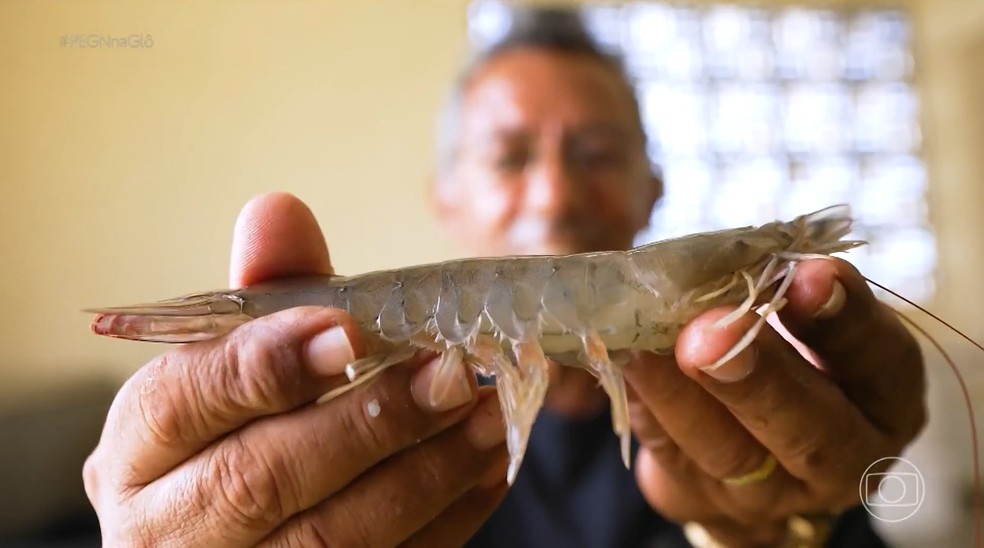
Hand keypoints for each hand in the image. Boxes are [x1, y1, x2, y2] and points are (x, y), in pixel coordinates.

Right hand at [83, 192, 508, 546]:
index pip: (187, 402)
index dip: (269, 365)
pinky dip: (445, 518)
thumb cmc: (238, 433)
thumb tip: (278, 210)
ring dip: (423, 473)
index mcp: (139, 449)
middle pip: (261, 479)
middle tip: (448, 373)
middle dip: (367, 422)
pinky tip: (483, 467)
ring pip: (329, 541)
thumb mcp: (236, 365)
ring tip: (483, 417)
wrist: (237, 534)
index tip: (349, 329)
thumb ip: (264, 296)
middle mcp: (168, 529)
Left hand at [623, 258, 926, 545]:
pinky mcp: (701, 500)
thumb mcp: (806, 320)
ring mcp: (769, 494)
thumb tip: (731, 255)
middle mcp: (841, 460)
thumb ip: (782, 290)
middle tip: (708, 330)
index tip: (810, 273)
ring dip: (680, 394)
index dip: (844, 319)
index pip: (880, 360)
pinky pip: (669, 454)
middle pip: (809, 429)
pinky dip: (645, 404)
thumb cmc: (789, 355)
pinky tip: (623, 362)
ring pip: (728, 451)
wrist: (747, 445)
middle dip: (758, 375)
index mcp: (885, 400)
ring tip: (642, 346)